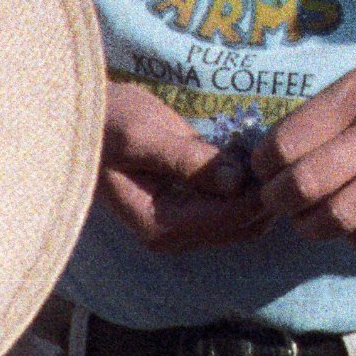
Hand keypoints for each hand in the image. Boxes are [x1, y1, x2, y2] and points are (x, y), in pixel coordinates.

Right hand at [99, 79, 268, 252]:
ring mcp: (181, 225)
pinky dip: (247, 185)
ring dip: (257, 188)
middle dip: (264, 191)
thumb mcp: (142, 135)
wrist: (83, 120)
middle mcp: (172, 235)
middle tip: (271, 149)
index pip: (231, 218)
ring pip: (245, 220)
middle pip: (245, 226)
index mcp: (159, 224)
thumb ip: (187, 159)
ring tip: (256, 148)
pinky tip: (243, 152)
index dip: (259, 190)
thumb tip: (235, 180)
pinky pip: (233, 207)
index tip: (271, 155)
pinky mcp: (189, 209)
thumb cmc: (105, 124)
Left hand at [253, 43, 355, 257]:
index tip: (266, 172)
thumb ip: (334, 107)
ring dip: (316, 228)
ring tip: (317, 221)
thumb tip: (282, 148)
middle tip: (283, 203)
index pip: (285, 142)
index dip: (263, 166)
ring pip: (338, 218)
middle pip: (303, 185)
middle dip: (280, 203)